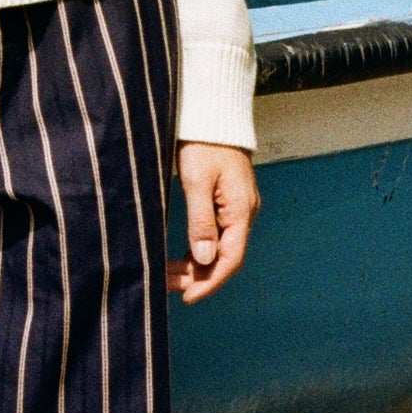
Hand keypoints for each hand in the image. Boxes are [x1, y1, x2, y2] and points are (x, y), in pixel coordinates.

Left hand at [169, 141, 257, 304]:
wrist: (212, 114)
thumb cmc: (204, 143)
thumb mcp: (197, 181)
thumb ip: (200, 220)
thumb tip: (203, 258)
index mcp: (240, 210)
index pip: (230, 258)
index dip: (209, 282)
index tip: (187, 297)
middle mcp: (243, 213)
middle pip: (224, 257)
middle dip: (198, 277)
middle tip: (168, 286)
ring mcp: (235, 208)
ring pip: (218, 248)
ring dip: (196, 265)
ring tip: (169, 276)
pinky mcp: (225, 202)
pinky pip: (215, 235)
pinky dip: (198, 250)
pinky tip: (181, 259)